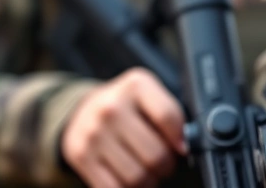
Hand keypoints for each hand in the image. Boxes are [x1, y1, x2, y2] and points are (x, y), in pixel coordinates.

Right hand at [61, 68, 186, 187]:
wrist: (83, 113)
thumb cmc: (125, 109)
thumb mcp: (148, 97)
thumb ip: (170, 116)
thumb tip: (185, 145)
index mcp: (135, 86)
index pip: (168, 117)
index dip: (181, 140)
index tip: (181, 147)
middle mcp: (111, 107)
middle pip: (156, 154)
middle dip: (165, 166)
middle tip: (162, 162)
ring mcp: (94, 133)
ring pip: (138, 177)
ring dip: (148, 181)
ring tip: (144, 170)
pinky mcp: (81, 155)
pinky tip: (127, 178)